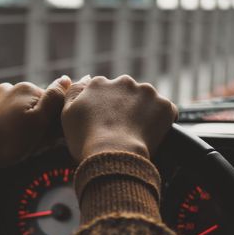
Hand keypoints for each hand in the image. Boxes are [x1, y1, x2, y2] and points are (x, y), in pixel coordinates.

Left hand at [0, 77, 70, 177]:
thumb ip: (53, 99)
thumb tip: (66, 79)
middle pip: (32, 107)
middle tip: (29, 144)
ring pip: (14, 112)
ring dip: (18, 125)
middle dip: (34, 124)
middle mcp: (8, 87)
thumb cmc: (7, 142)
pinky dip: (2, 127)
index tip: (46, 137)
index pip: (51, 104)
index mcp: (26, 89)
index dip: (52, 122)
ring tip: (11, 144)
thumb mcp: (39, 123)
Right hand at [61, 75, 177, 161]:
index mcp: (99, 83)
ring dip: (144, 112)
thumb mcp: (67, 114)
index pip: (104, 91)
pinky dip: (161, 121)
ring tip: (136, 133)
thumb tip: (84, 79)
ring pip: (147, 100)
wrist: (113, 155)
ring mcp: (146, 92)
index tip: (105, 123)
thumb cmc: (86, 140)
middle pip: (126, 93)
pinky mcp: (165, 105)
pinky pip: (166, 112)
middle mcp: (123, 81)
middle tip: (121, 130)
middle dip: (126, 107)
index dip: (105, 109)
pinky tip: (151, 135)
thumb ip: (72, 92)